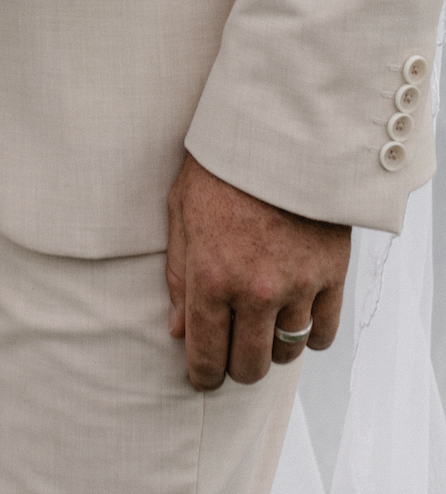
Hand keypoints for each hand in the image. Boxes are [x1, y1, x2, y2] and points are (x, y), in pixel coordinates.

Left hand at [166, 152, 350, 388]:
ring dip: (272, 349)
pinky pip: (322, 333)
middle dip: (236, 366)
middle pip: (249, 365)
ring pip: (286, 354)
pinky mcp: (331, 276)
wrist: (279, 132)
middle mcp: (255, 291)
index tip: (203, 377)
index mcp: (211, 276)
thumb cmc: (220, 166)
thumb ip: (178, 274)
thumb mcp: (181, 211)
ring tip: (262, 327)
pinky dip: (308, 335)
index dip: (202, 375)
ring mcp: (297, 286)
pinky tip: (295, 317)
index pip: (206, 355)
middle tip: (232, 351)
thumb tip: (179, 330)